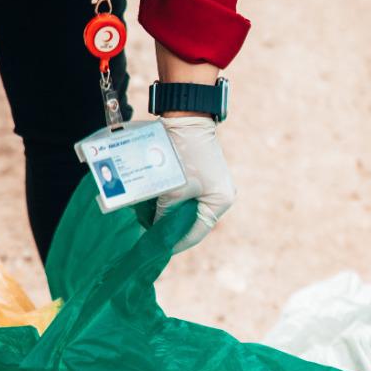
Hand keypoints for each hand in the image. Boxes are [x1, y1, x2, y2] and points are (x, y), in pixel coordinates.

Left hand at [156, 115, 236, 253]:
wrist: (188, 118)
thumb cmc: (185, 154)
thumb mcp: (174, 189)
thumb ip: (164, 213)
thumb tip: (152, 230)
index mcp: (220, 201)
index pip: (196, 233)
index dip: (175, 244)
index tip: (157, 251)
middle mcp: (221, 197)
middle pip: (192, 222)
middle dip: (170, 230)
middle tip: (150, 239)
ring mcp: (212, 187)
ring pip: (187, 210)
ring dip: (169, 216)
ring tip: (149, 225)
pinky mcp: (202, 177)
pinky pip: (186, 198)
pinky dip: (171, 204)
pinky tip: (154, 208)